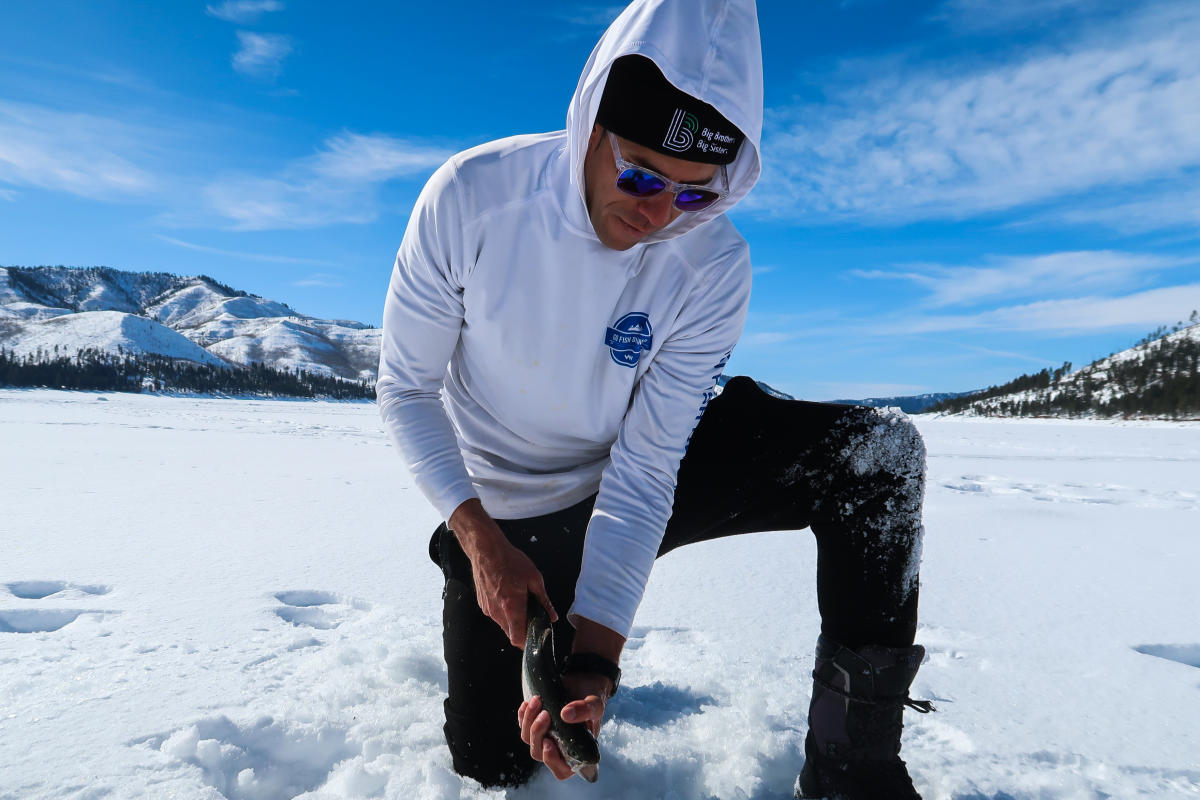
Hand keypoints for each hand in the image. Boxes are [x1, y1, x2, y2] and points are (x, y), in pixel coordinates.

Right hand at [449, 499, 555, 646]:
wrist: (486, 550)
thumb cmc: (511, 561)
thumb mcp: (534, 578)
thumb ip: (544, 601)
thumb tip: (552, 616)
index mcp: (512, 607)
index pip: (517, 638)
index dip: (527, 643)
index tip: (536, 639)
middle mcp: (497, 612)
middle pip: (511, 633)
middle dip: (522, 630)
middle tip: (532, 618)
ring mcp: (487, 608)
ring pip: (503, 624)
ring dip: (513, 620)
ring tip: (520, 602)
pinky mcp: (482, 603)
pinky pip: (495, 614)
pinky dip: (503, 611)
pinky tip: (508, 595)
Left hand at [517, 672, 610, 779]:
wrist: (582, 682)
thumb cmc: (591, 699)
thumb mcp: (595, 704)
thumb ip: (586, 710)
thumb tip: (565, 715)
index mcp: (576, 751)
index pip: (562, 770)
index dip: (552, 761)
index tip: (549, 743)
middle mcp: (559, 748)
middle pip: (539, 753)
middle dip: (538, 734)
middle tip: (545, 714)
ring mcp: (546, 736)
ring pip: (528, 739)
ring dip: (529, 721)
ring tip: (537, 701)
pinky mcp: (536, 725)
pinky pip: (523, 726)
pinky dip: (523, 715)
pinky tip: (529, 703)